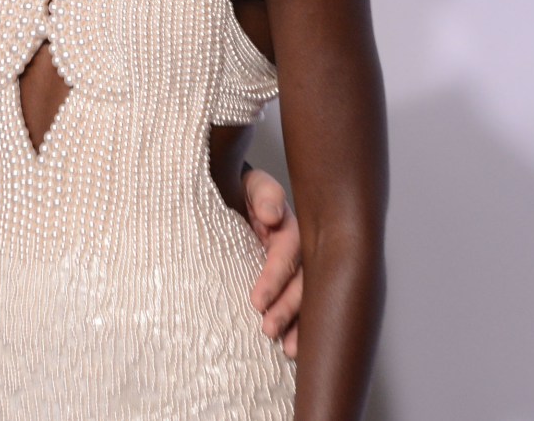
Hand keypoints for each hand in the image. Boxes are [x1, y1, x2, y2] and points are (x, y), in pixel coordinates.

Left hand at [243, 168, 301, 357]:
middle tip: (269, 331)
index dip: (275, 278)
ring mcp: (292, 269)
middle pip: (302, 283)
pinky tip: (293, 348)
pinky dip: (296, 327)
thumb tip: (271, 215)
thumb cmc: (240, 188)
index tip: (256, 302)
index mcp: (291, 228)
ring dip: (298, 325)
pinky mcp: (283, 283)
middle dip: (289, 310)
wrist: (229, 192)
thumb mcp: (251, 182)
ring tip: (287, 350)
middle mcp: (297, 252)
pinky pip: (295, 306)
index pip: (288, 255)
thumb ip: (263, 194)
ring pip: (304, 299)